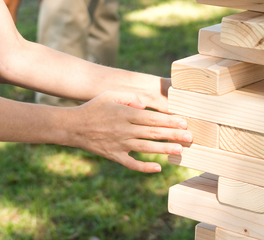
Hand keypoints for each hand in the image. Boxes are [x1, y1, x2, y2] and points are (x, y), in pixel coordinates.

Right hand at [70, 91, 190, 172]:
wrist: (73, 126)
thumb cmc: (94, 107)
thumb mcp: (109, 94)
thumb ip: (129, 97)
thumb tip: (144, 105)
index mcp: (124, 114)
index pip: (151, 117)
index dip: (169, 120)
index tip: (184, 121)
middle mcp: (124, 129)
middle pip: (153, 133)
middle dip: (173, 134)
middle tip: (190, 137)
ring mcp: (119, 144)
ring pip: (146, 148)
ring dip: (164, 149)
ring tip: (180, 150)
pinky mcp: (114, 156)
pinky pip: (131, 164)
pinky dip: (144, 167)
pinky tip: (158, 168)